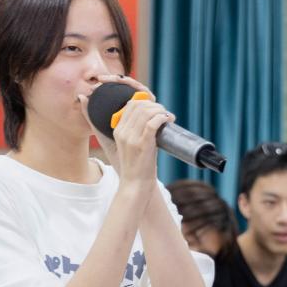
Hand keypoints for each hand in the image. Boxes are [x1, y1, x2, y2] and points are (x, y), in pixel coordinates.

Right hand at [78, 76, 170, 190]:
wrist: (136, 184)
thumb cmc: (138, 165)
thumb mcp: (131, 145)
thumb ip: (137, 131)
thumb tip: (154, 117)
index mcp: (118, 130)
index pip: (130, 105)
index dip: (146, 102)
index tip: (156, 110)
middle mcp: (123, 132)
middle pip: (139, 106)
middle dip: (155, 106)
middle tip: (165, 113)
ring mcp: (131, 138)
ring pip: (146, 112)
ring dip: (160, 111)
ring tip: (168, 117)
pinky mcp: (142, 144)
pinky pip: (152, 123)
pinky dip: (161, 118)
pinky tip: (167, 120)